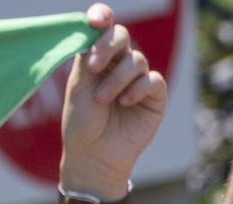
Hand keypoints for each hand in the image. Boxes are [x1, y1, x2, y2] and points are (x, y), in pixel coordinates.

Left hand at [59, 5, 166, 198]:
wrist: (93, 156)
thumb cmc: (81, 124)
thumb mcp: (78, 88)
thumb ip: (86, 58)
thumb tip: (93, 28)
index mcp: (97, 60)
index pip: (103, 30)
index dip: (102, 18)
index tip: (96, 20)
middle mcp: (118, 65)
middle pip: (122, 36)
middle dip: (108, 47)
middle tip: (94, 67)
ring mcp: (138, 79)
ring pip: (136, 60)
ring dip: (117, 79)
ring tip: (102, 100)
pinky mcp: (154, 95)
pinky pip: (152, 80)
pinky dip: (136, 89)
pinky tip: (124, 103)